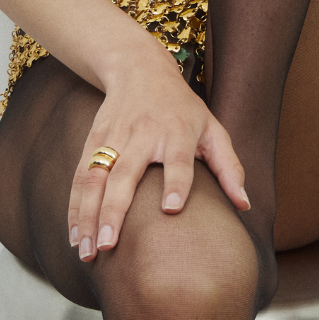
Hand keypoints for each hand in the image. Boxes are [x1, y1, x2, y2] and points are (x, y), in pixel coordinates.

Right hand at [68, 52, 248, 262]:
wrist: (139, 68)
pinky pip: (80, 176)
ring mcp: (114, 137)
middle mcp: (143, 134)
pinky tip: (75, 235)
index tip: (171, 210)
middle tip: (109, 246)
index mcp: (178, 131)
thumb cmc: (182, 107)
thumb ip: (229, 167)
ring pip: (95, 178)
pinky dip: (74, 207)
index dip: (176, 182)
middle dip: (114, 211)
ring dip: (88, 216)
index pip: (178, 159)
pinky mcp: (92, 140)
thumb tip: (244, 205)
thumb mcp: (212, 128)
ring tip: (88, 251)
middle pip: (126, 173)